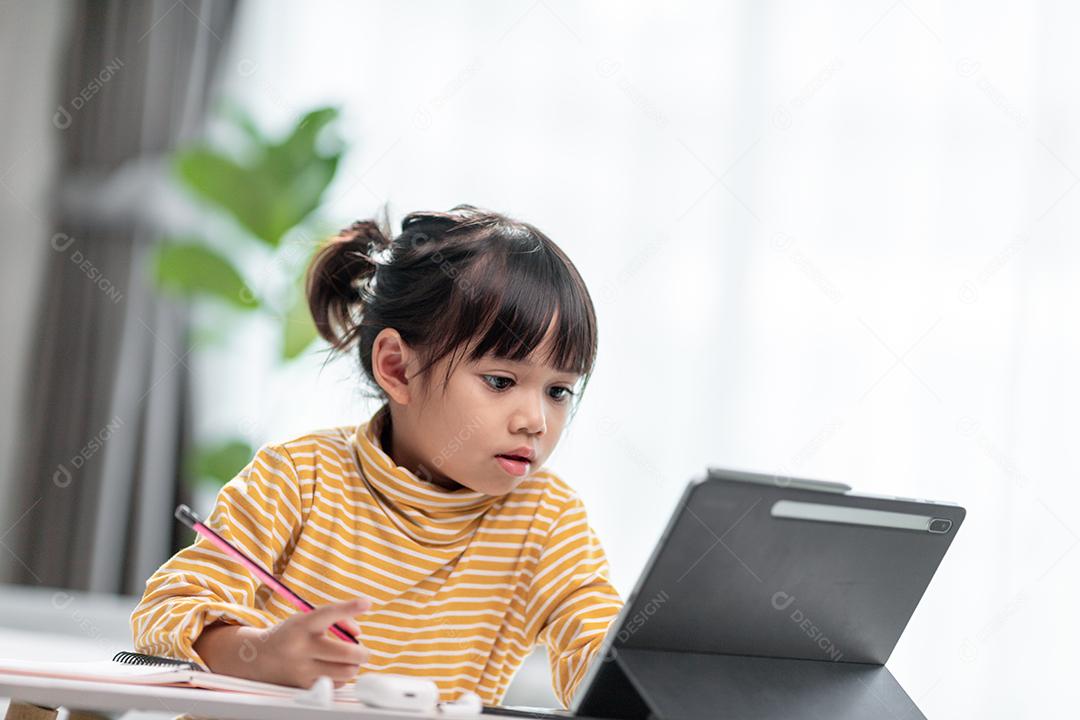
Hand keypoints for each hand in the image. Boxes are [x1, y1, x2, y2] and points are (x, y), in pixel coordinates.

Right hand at [195, 598, 372, 688]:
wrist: (259, 658)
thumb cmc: (293, 634)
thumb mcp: (307, 619)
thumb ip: (337, 620)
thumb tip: (359, 634)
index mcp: (302, 625)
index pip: (328, 614)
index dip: (349, 608)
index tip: (367, 602)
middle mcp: (301, 648)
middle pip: (346, 652)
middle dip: (363, 652)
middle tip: (364, 651)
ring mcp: (302, 669)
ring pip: (346, 671)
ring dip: (353, 665)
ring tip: (348, 661)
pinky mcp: (303, 685)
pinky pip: (336, 684)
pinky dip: (341, 677)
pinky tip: (333, 670)